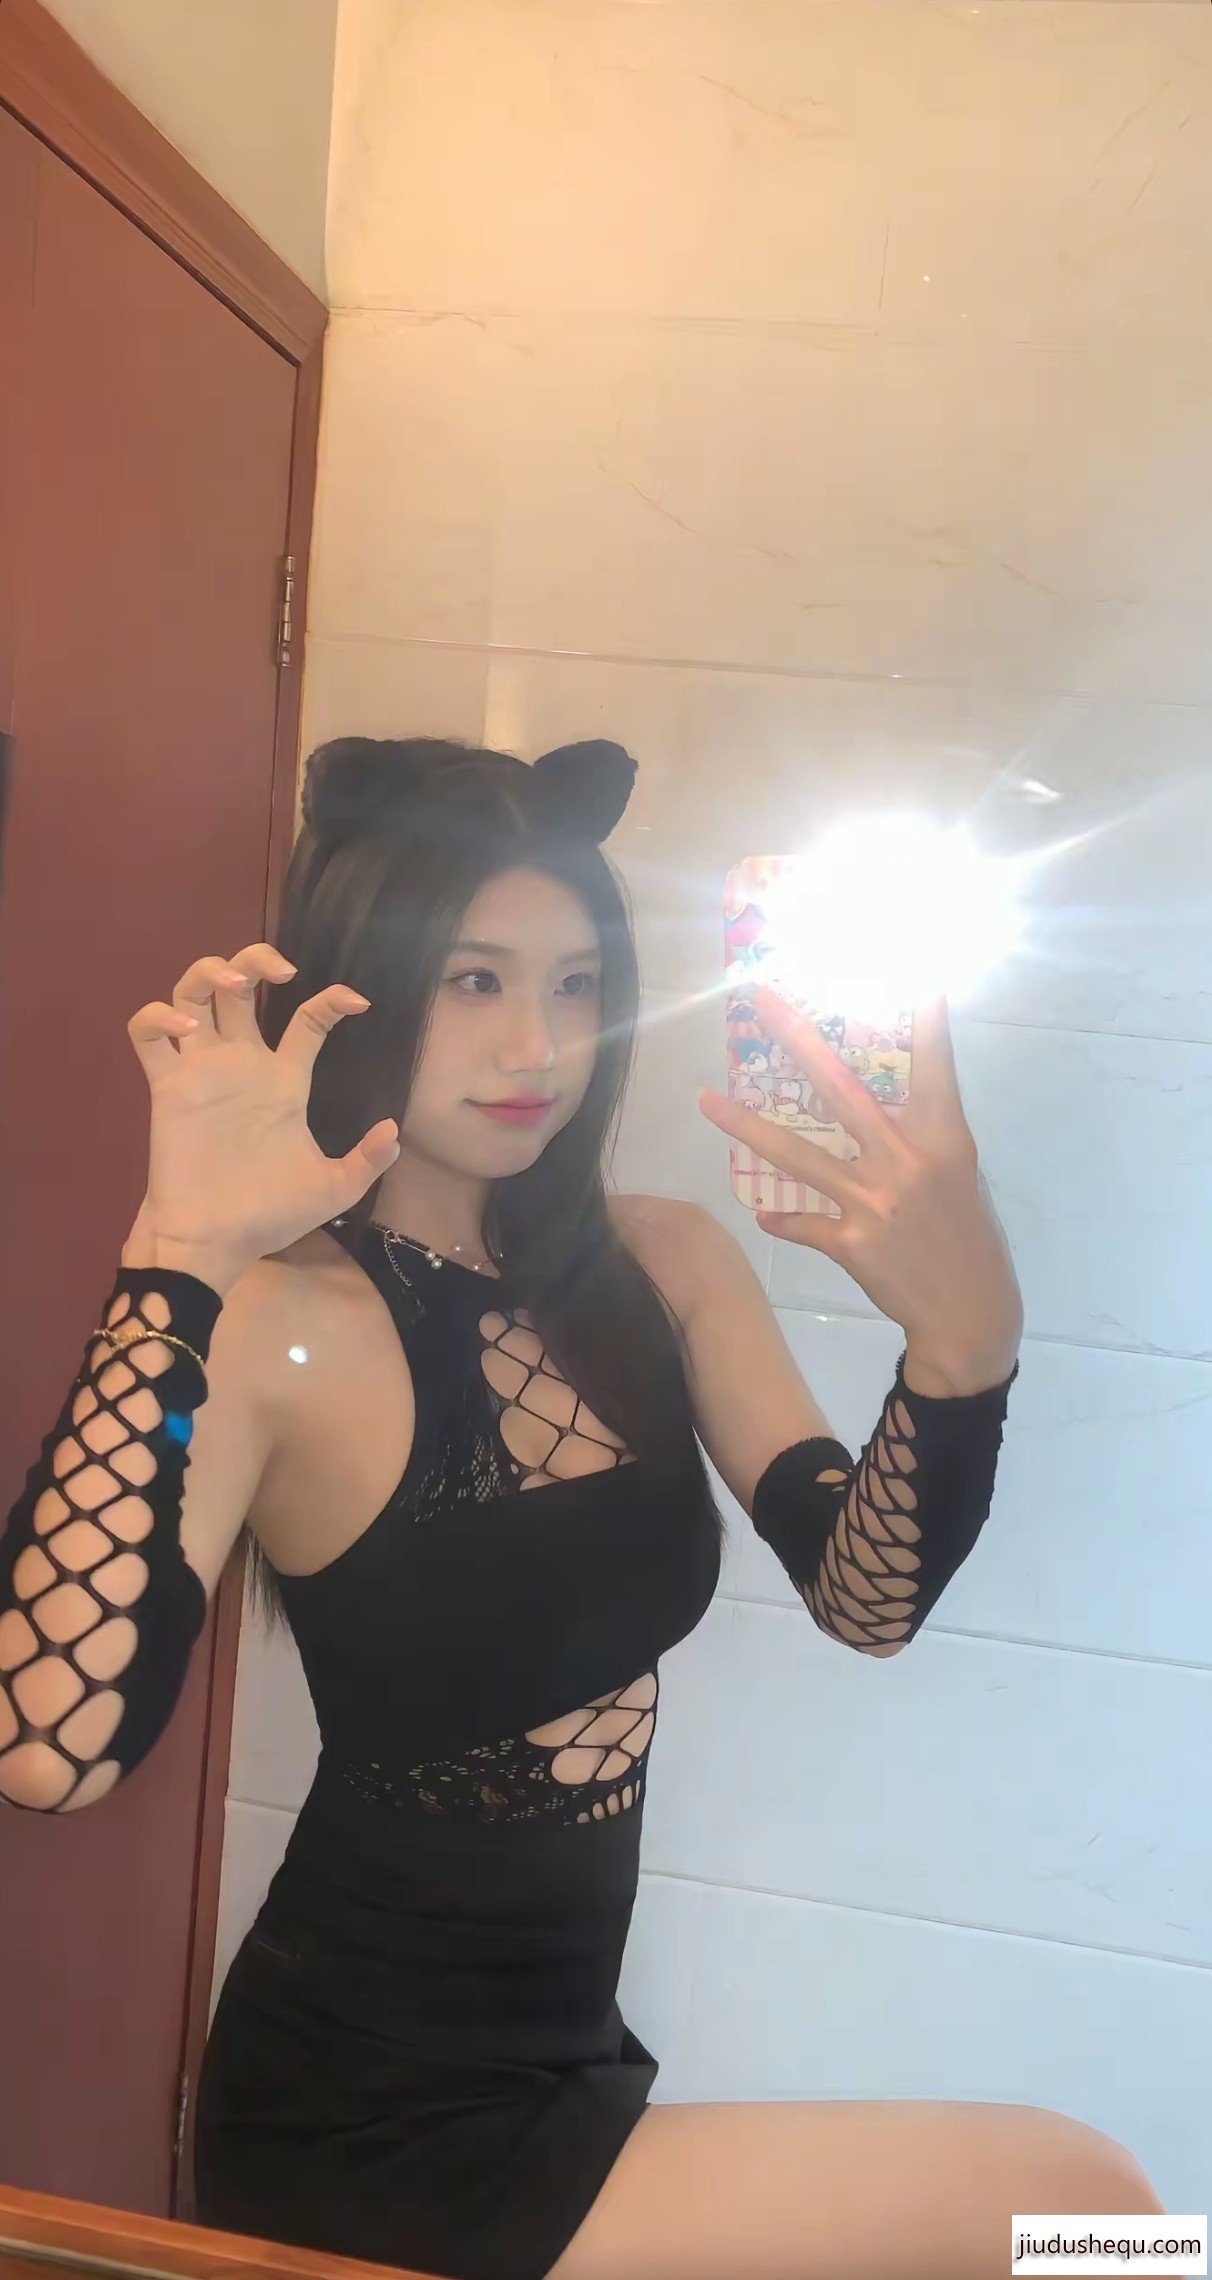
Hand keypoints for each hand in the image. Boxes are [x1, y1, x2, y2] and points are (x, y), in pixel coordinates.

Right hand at [125, 943, 400, 1289]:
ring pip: (191, 995)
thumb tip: (394, 1131)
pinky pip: (146, 1034)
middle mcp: (242, 1065)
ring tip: (232, 984)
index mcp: (284, 1081)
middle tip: (279, 970)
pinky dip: (157, 1018)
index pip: (308, 1020)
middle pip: (239, 987)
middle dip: (255, 959)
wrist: (215, 1242)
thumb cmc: (268, 1215)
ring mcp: (201, 1071)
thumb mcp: (331, 1190)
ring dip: (208, 973)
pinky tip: (184, 1030)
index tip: (357, 1001)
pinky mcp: (166, 1087)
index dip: (332, 1000)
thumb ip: (365, 1161)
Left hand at [700, 990, 1021, 1394]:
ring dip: (747, 1127)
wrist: (969, 1314)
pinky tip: (765, 1213)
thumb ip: (921, 1137)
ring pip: (798, 1155)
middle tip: (760, 999)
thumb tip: (881, 1106)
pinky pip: (802, 1223)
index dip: (926, 1020)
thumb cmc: (967, 1237)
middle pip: (840, 1090)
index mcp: (943, 1140)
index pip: (934, 1066)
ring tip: (707, 1101)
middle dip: (797, 1040)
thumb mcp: (957, 1176)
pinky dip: (782, 1219)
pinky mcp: (851, 1242)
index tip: (914, 972)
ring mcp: (874, 1201)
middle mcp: (906, 1162)